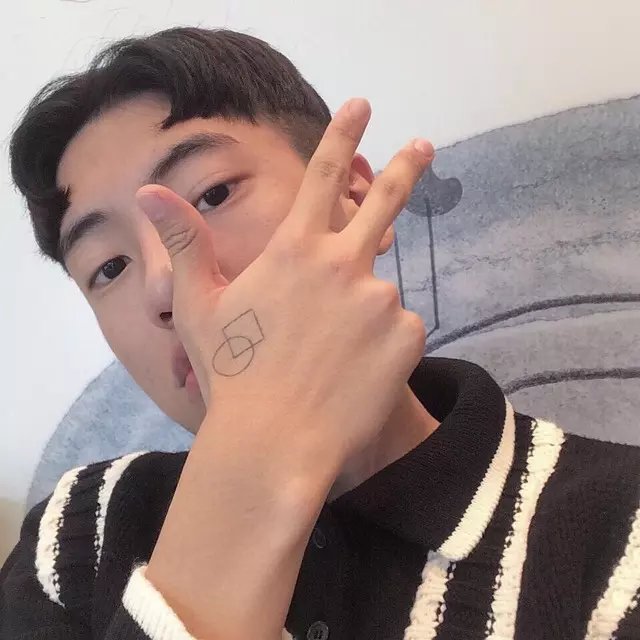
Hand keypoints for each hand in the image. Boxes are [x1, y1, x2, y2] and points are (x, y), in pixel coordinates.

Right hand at [137, 98, 433, 471]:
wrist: (276, 441)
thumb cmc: (232, 374)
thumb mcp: (199, 306)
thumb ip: (185, 243)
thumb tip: (151, 191)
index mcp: (296, 251)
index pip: (322, 177)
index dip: (341, 135)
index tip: (360, 105)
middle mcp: (345, 264)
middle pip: (383, 204)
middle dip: (404, 168)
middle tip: (423, 146)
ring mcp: (381, 299)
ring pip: (379, 293)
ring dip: (363, 312)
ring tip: (332, 357)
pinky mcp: (408, 336)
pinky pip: (401, 330)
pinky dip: (385, 345)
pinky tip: (357, 373)